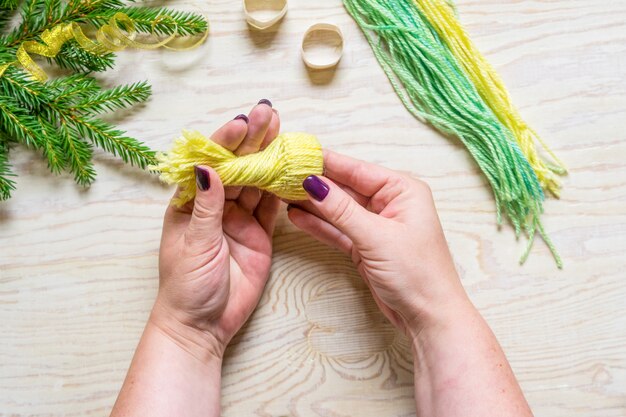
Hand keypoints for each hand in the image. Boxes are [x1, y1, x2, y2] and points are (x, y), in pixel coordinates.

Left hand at [153, 101, 280, 359]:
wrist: (203, 326)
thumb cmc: (186, 286)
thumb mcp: (194, 244)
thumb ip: (206, 206)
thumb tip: (208, 167)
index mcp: (189, 203)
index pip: (209, 163)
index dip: (225, 141)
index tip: (242, 122)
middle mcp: (215, 205)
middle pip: (236, 166)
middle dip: (251, 139)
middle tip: (268, 111)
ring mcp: (238, 219)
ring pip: (256, 182)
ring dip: (268, 157)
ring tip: (282, 130)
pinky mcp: (259, 235)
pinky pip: (271, 207)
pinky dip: (281, 188)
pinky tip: (290, 167)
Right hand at [288, 150, 470, 337]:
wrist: (428, 317)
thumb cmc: (417, 273)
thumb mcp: (376, 236)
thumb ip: (341, 210)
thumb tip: (313, 183)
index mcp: (402, 190)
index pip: (357, 169)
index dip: (326, 162)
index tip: (297, 154)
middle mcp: (390, 203)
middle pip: (345, 187)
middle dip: (315, 183)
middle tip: (282, 174)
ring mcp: (376, 226)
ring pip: (338, 209)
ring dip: (312, 204)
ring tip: (281, 193)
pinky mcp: (365, 246)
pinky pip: (338, 230)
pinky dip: (318, 225)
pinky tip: (296, 216)